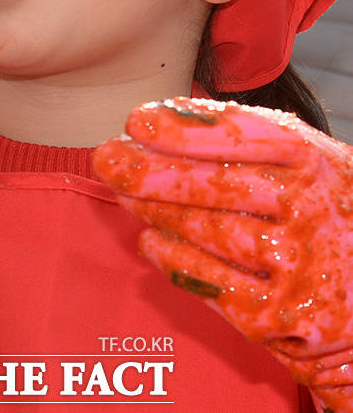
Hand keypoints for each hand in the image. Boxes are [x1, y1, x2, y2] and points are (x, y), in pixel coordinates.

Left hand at [93, 98, 352, 412]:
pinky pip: (209, 283)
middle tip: (107, 157)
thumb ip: (258, 140)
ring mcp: (296, 268)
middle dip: (150, 170)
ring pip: (204, 232)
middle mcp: (309, 212)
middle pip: (214, 185)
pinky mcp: (279, 319)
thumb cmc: (335, 214)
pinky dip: (172, 259)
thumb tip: (175, 118)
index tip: (136, 121)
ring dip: (153, 210)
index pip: (242, 136)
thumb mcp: (317, 164)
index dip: (183, 128)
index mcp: (318, 163)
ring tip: (121, 191)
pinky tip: (149, 240)